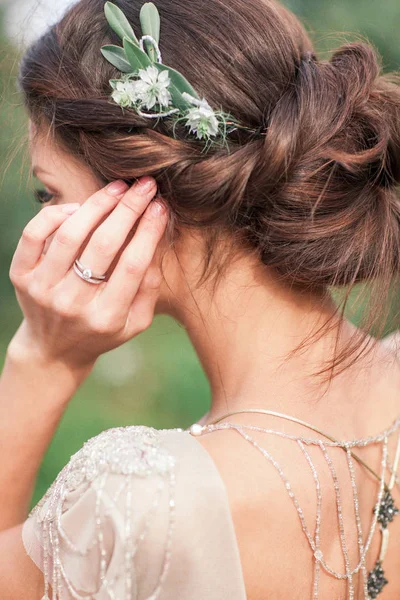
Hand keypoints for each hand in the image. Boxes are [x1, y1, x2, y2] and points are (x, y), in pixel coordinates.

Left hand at [8, 177, 167, 370]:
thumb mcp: (135, 323)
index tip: (160, 207)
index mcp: (106, 317)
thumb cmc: (101, 331)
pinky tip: (78, 207)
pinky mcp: (21, 276)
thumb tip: (155, 240)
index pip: (132, 265)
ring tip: (116, 188)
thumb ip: (149, 288)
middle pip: (104, 245)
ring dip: (97, 204)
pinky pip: (35, 234)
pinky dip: (56, 214)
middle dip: (129, 208)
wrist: (52, 351)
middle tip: (145, 185)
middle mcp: (72, 304)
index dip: (149, 231)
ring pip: (70, 234)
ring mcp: (43, 290)